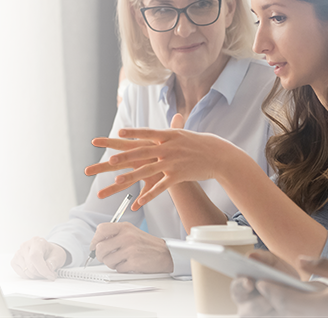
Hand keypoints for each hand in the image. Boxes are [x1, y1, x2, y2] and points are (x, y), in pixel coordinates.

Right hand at [10, 237, 67, 279]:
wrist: (47, 252)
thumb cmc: (51, 253)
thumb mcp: (58, 255)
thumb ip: (54, 261)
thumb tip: (48, 268)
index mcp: (36, 241)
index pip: (35, 256)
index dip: (42, 269)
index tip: (50, 275)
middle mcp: (25, 246)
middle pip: (30, 266)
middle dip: (42, 274)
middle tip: (50, 274)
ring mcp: (18, 253)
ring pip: (26, 272)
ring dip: (37, 276)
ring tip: (43, 271)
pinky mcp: (14, 261)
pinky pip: (21, 274)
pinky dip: (30, 276)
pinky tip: (35, 272)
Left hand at [86, 114, 247, 209]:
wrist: (217, 155)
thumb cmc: (198, 143)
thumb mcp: (181, 134)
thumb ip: (167, 131)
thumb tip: (156, 126)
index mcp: (167, 135)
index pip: (146, 133)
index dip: (132, 133)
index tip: (118, 133)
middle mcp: (168, 147)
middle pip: (143, 152)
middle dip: (125, 157)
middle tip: (110, 159)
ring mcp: (172, 162)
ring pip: (148, 170)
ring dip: (131, 177)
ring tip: (116, 182)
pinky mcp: (178, 175)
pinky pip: (161, 187)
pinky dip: (149, 195)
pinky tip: (138, 202)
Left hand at [89, 222, 173, 272]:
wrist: (165, 254)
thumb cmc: (147, 244)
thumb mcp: (131, 232)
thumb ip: (115, 234)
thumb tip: (97, 243)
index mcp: (125, 227)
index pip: (101, 230)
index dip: (95, 240)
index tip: (95, 246)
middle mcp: (127, 237)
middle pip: (100, 248)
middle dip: (101, 256)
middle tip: (106, 257)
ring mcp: (130, 249)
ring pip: (107, 260)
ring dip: (112, 263)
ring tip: (121, 260)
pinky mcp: (134, 262)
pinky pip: (118, 269)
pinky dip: (122, 269)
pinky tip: (130, 264)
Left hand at [231, 253, 327, 316]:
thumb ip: (321, 265)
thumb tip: (299, 259)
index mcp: (320, 307)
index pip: (285, 299)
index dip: (269, 290)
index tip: (258, 281)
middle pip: (285, 311)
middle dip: (270, 298)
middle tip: (257, 285)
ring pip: (294, 316)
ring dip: (281, 306)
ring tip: (269, 294)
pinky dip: (294, 311)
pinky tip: (290, 303)